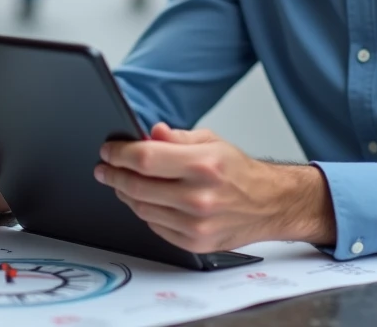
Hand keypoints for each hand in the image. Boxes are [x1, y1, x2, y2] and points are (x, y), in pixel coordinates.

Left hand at [95, 123, 334, 253]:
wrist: (270, 204)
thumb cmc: (240, 172)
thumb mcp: (212, 141)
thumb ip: (177, 138)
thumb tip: (151, 132)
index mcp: (202, 164)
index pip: (145, 158)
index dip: (119, 153)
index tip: (108, 150)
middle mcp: (199, 197)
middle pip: (137, 186)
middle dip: (114, 174)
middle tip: (105, 167)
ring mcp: (196, 224)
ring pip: (142, 209)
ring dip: (126, 194)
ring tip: (122, 182)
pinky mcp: (195, 243)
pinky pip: (155, 227)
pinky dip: (145, 212)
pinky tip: (146, 200)